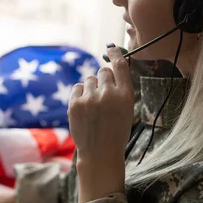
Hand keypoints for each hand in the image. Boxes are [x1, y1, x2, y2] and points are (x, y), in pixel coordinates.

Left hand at [68, 46, 133, 202]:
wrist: (99, 152)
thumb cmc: (116, 131)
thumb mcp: (127, 109)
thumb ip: (120, 89)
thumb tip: (110, 68)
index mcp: (125, 95)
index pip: (120, 65)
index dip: (115, 54)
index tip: (111, 49)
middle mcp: (108, 94)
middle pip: (103, 71)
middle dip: (103, 79)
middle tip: (103, 95)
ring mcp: (90, 99)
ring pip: (90, 79)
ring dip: (91, 88)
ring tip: (94, 106)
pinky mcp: (74, 103)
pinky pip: (77, 87)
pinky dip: (80, 94)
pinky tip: (85, 108)